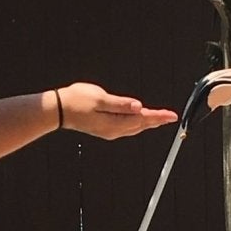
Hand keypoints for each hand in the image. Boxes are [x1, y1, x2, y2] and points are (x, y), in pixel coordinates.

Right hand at [57, 83, 178, 139]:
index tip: (172, 115)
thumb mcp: (100, 99)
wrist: (58, 109)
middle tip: (171, 117)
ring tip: (159, 119)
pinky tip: (138, 120)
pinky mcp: (104, 128)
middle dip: (156, 121)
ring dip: (147, 123)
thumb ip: (120, 104)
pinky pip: (126, 127)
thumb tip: (138, 106)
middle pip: (141, 125)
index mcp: (114, 123)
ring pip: (134, 127)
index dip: (159, 116)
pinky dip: (136, 123)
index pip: (142, 119)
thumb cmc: (76, 101)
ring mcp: (108, 131)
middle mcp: (113, 130)